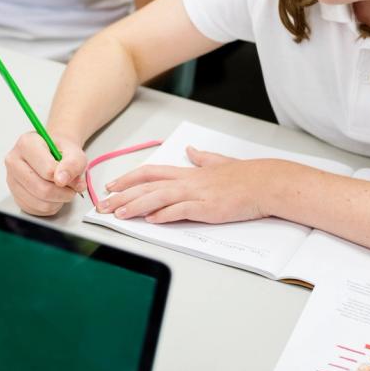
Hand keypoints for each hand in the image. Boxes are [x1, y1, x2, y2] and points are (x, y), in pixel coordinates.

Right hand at [5, 132, 86, 216]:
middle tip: (72, 187)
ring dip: (59, 201)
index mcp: (27, 144)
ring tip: (63, 190)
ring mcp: (12, 180)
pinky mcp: (15, 196)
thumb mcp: (74, 151)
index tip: (71, 176)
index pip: (47, 170)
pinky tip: (54, 195)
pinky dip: (51, 206)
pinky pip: (37, 210)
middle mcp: (14, 161)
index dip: (64, 177)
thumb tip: (62, 180)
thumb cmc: (60, 150)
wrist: (52, 153)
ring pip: (40, 203)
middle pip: (42, 189)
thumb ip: (72, 163)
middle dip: (64, 192)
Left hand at [97, 147, 277, 223]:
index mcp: (188, 172)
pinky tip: (151, 219)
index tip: (112, 186)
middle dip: (122, 195)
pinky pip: (181, 211)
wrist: (265, 183)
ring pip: (158, 198)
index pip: (150, 172)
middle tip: (104, 205)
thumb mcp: (218, 163)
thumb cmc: (245, 177)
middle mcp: (188, 181)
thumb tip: (190, 151)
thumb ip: (202, 159)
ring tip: (119, 214)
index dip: (129, 178)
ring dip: (136, 206)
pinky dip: (164, 215)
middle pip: (147, 186)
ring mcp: (196, 194)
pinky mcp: (207, 208)